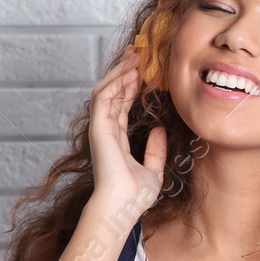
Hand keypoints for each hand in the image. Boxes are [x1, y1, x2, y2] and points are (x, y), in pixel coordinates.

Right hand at [88, 44, 166, 221]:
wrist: (123, 206)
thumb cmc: (134, 196)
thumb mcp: (153, 170)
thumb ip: (156, 150)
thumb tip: (160, 130)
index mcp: (116, 139)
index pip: (121, 105)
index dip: (131, 87)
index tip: (143, 72)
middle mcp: (106, 131)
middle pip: (113, 93)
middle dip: (124, 72)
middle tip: (138, 55)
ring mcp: (101, 129)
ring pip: (106, 90)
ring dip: (120, 72)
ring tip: (135, 57)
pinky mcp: (99, 128)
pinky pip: (104, 97)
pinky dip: (115, 82)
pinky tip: (130, 72)